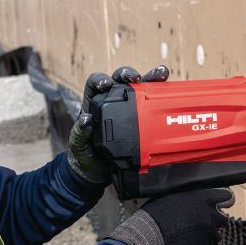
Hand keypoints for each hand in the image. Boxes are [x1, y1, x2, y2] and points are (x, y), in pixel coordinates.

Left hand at [67, 65, 169, 182]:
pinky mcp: (142, 119)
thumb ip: (79, 133)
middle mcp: (112, 101)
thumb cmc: (85, 153)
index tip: (107, 84)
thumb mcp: (78, 144)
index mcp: (94, 103)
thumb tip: (86, 120)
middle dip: (128, 74)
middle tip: (136, 78)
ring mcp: (129, 109)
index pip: (96, 83)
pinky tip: (167, 92)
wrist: (99, 170)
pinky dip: (160, 98)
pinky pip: (151, 106)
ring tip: (161, 75)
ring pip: (139, 88)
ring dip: (150, 79)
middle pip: (120, 80)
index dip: (101, 79)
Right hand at [107, 188, 233, 244]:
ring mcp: (208, 234)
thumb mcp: (171, 196)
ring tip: (191, 238)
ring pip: (216, 237)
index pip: (226, 197)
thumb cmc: (154, 217)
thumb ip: (189, 197)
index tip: (221, 204)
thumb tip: (193, 198)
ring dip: (207, 237)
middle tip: (201, 225)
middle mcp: (209, 215)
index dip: (223, 200)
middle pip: (223, 219)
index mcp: (202, 198)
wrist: (147, 238)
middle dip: (214, 222)